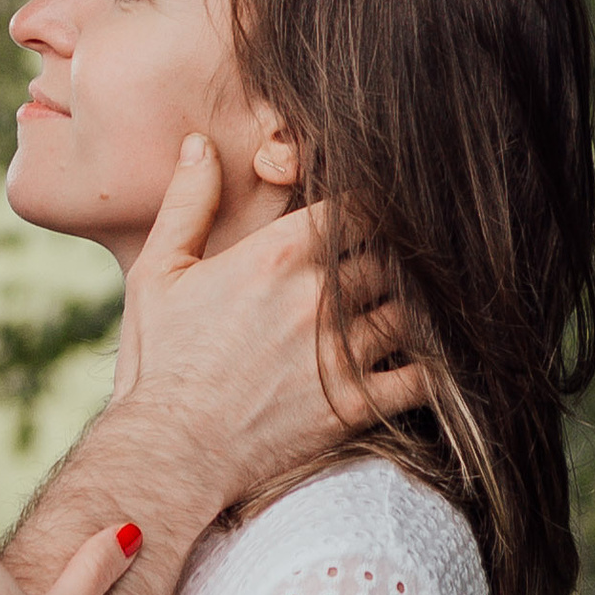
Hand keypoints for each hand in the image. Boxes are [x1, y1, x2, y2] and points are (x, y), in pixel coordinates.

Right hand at [112, 137, 427, 513]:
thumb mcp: (157, 272)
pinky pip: (422, 377)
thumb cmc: (158, 362)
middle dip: (387, 259)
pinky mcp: (356, 404)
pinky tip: (434, 359)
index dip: (367, 211)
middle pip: (387, 257)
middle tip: (387, 267)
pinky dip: (436, 365)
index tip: (365, 221)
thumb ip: (188, 203)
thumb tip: (200, 143)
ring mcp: (342, 352)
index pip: (355, 209)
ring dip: (412, 307)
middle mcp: (319, 298)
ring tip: (410, 308)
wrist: (168, 451)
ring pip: (409, 310)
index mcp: (277, 256)